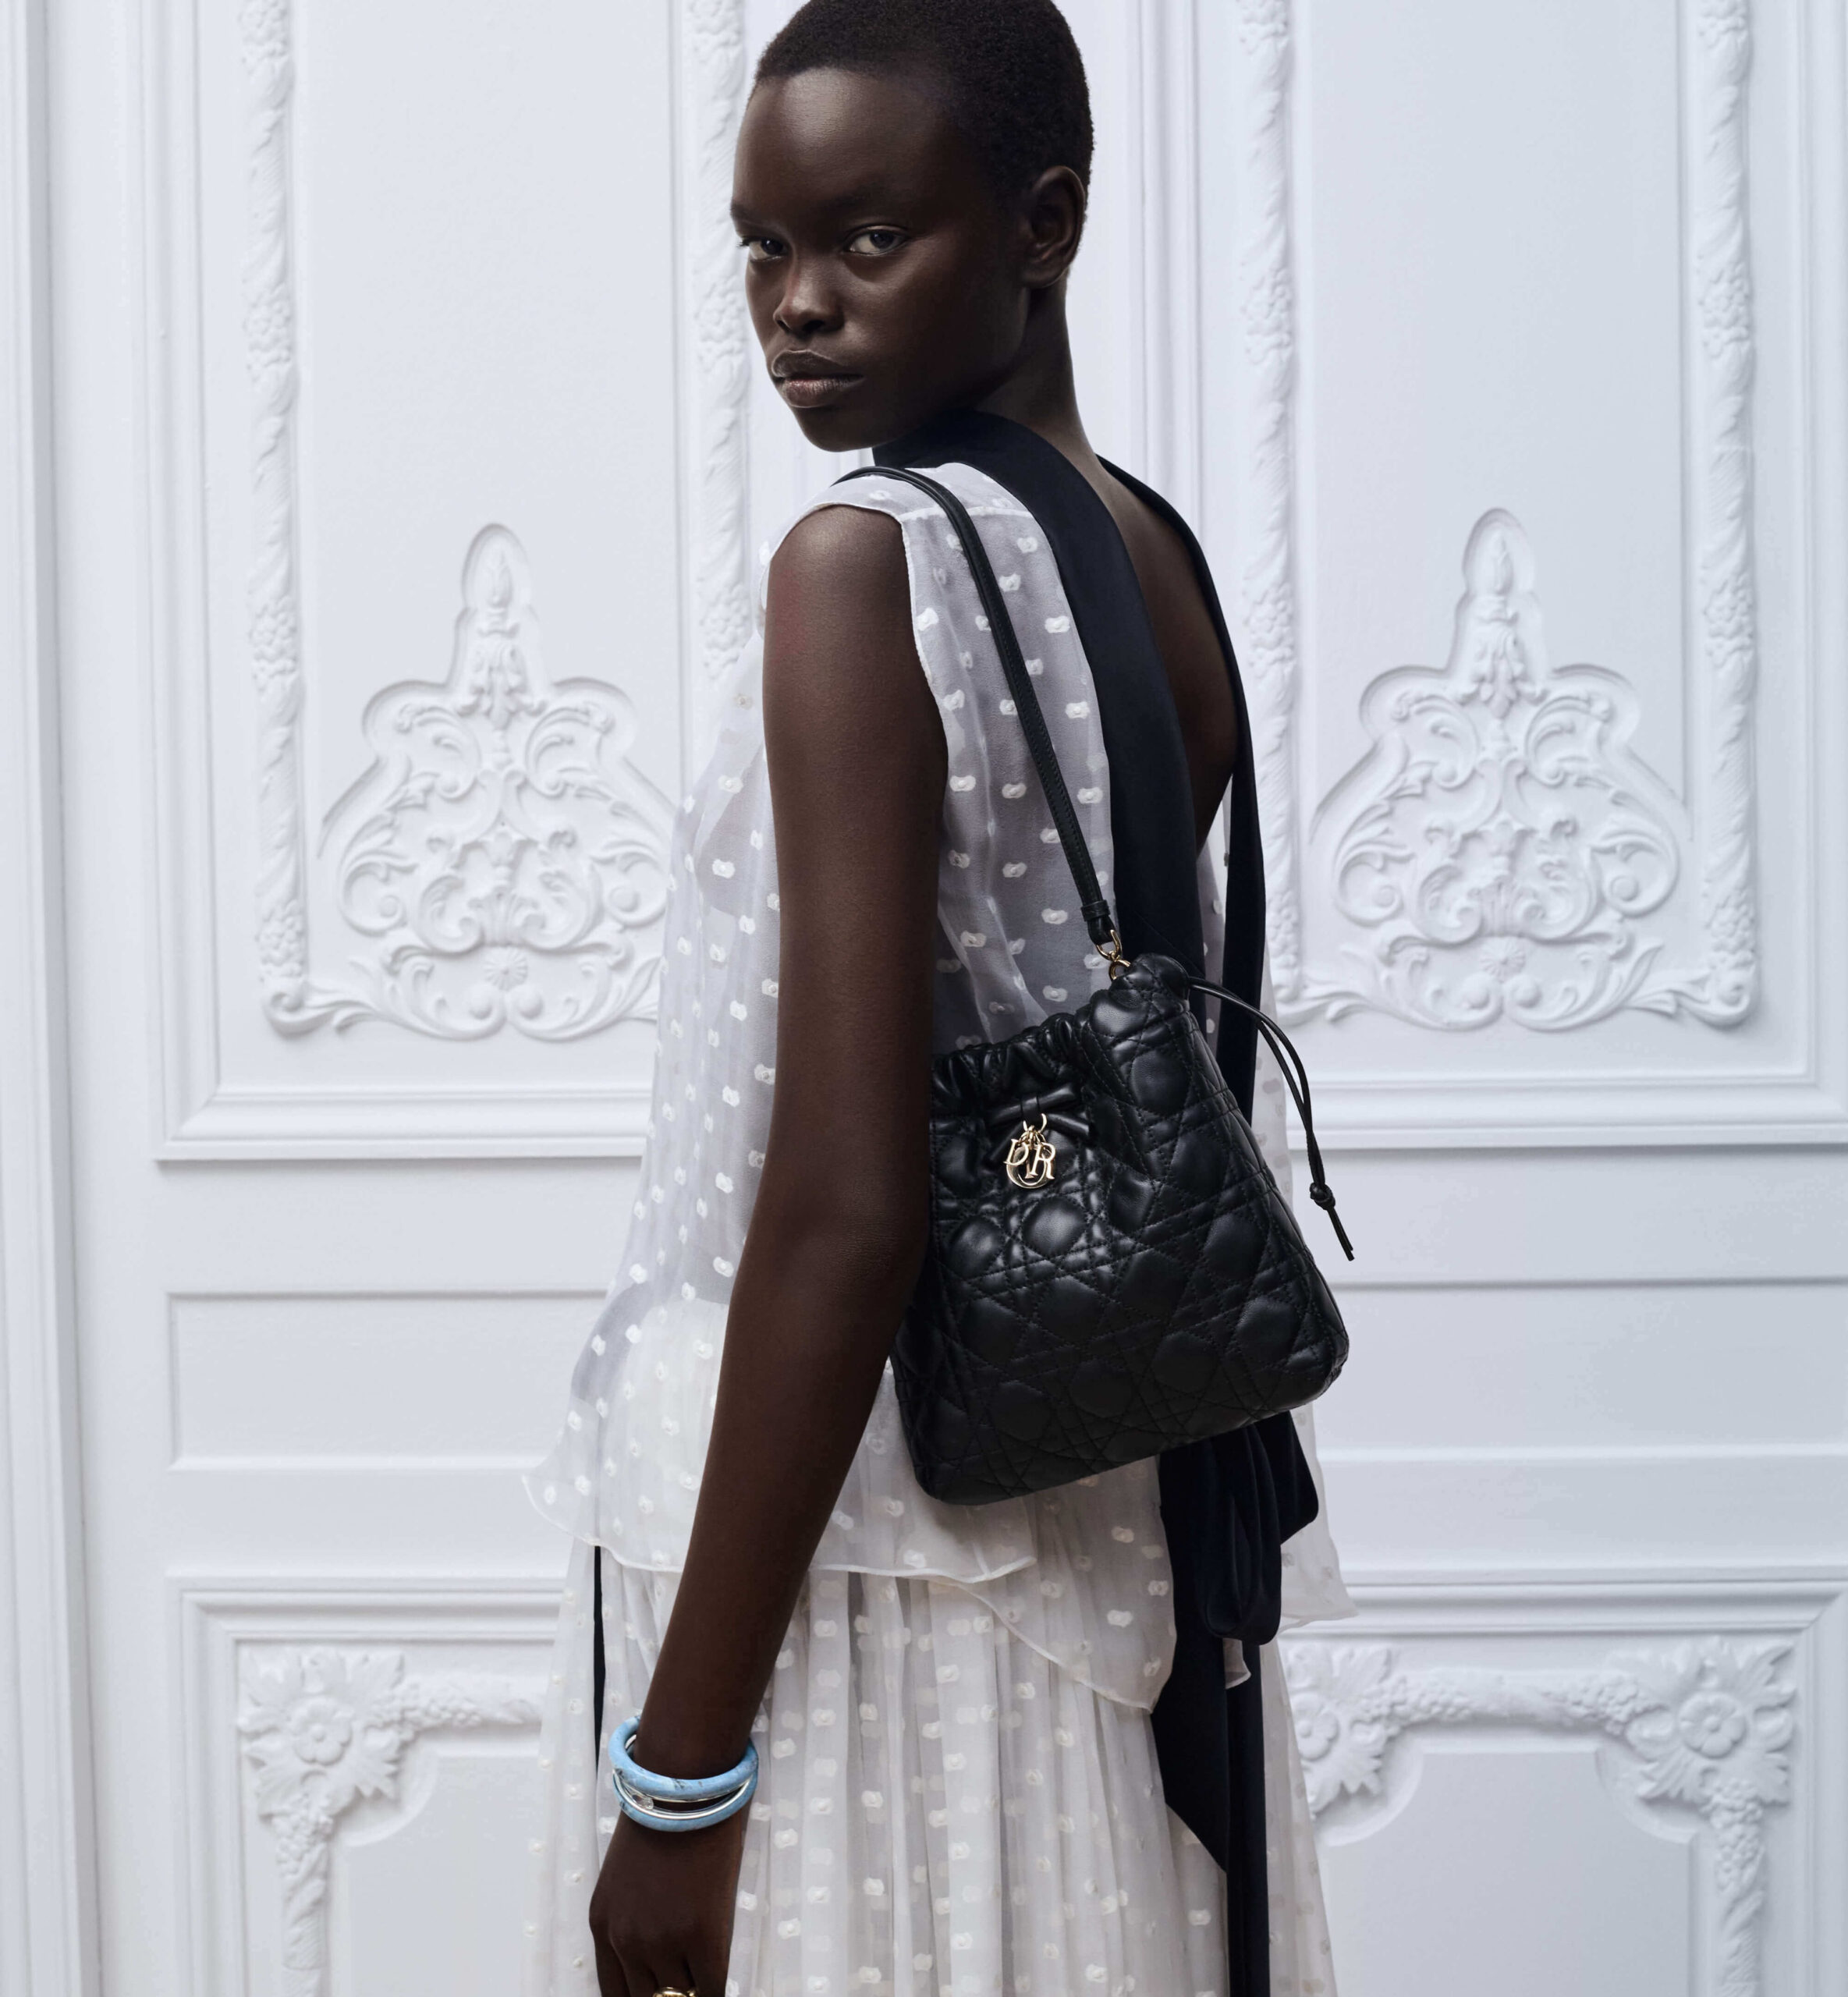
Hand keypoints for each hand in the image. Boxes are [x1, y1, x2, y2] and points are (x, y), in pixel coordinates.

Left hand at [588, 1807, 747, 1996]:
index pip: (614, 1993)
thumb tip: (657, 1956)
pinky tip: (723, 1981)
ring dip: (694, 1988)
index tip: (661, 1994)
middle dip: (668, 1996)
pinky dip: (716, 1989)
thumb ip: (633, 1917)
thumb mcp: (627, 1875)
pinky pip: (711, 1988)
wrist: (685, 1783)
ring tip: (707, 1972)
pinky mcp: (701, 1935)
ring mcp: (663, 1941)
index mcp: (602, 1923)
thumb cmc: (663, 1816)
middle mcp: (625, 1940)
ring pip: (679, 1996)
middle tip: (686, 1984)